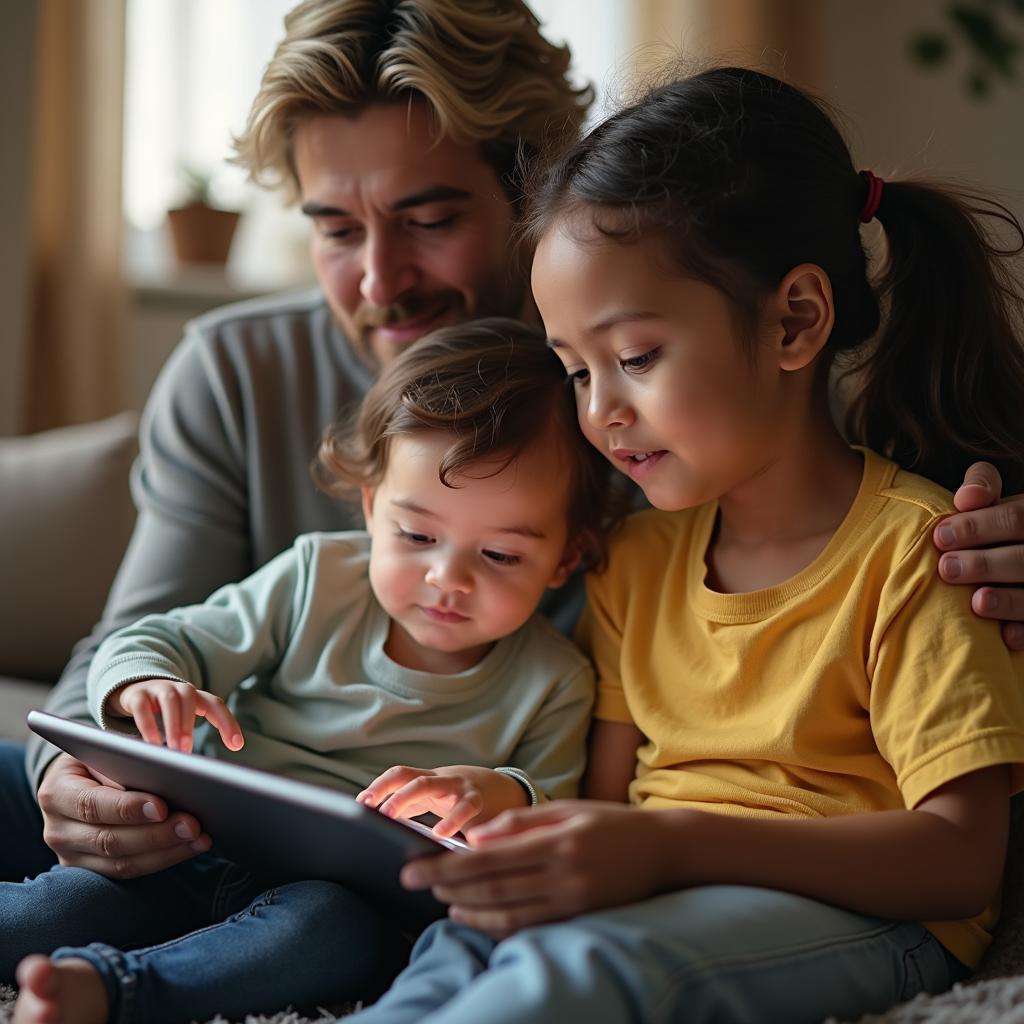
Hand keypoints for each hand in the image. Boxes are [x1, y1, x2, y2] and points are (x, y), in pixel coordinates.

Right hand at [36, 753, 210, 877]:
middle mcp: (58, 830)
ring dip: (166, 851)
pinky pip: (129, 872)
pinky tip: (190, 848)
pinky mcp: (90, 871)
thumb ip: (123, 764)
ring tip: (199, 838)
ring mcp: (71, 856)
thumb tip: (160, 777)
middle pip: (110, 840)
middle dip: (156, 834)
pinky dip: (163, 860)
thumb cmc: (98, 760)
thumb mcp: (103, 752)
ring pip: (122, 863)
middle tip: (193, 824)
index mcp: (56, 793)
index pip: (92, 805)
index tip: (162, 807)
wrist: (78, 782)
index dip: (128, 808)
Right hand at [110, 678, 243, 752]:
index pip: (216, 705)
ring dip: (173, 725)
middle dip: (190, 726)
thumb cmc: (165, 712)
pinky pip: (143, 707)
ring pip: (170, 702)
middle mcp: (180, 690)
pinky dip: (148, 725)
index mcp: (196, 697)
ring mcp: (159, 689)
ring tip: (173, 749)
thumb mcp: (182, 720)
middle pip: (190, 700)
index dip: (228, 723)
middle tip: (188, 752)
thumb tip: (196, 771)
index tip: (237, 746)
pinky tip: (151, 743)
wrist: (135, 690)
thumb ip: (189, 737)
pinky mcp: (137, 695)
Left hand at [357, 765, 528, 839]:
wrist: (506, 791)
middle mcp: (440, 779)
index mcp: (428, 780)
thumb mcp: (435, 801)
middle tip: (372, 811)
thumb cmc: (460, 800)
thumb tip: (375, 825)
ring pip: (428, 784)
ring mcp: (459, 786)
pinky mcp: (479, 800)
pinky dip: (451, 820)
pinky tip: (441, 835)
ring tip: (392, 816)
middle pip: (409, 777)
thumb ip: (411, 809)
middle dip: (388, 791)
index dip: (378, 786)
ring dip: (405, 798)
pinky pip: (463, 806)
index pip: (398, 774)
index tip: (359, 803)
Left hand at [399, 801, 665, 935]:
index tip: (415, 865)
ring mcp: (572, 900)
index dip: (447, 865)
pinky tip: (475, 916)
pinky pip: (529, 925)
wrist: (664, 850)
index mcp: (556, 842)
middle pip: (492, 886)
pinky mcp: (578, 917)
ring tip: (442, 901)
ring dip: (468, 907)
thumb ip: (521, 822)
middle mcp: (563, 875)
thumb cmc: (611, 823)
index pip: (489, 858)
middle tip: (412, 882)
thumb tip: (474, 837)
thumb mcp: (567, 809)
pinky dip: (496, 923)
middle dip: (447, 886)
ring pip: (507, 911)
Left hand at [933, 462, 1023, 649]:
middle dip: (985, 564)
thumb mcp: (997, 502)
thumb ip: (981, 488)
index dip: (977, 526)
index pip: (1016, 517)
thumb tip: (966, 497)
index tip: (939, 537)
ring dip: (1008, 600)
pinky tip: (1005, 636)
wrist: (1017, 549)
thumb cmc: (999, 527)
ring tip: (976, 603)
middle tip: (946, 569)